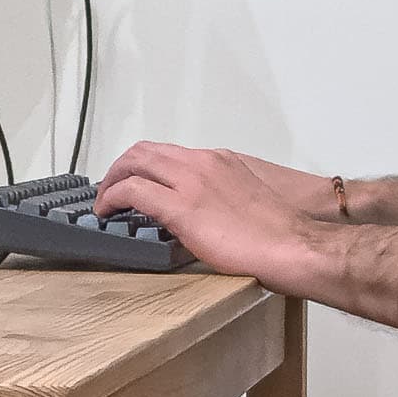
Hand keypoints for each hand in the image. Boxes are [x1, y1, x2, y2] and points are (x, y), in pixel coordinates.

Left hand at [94, 141, 328, 285]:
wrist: (293, 246)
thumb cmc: (278, 233)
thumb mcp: (244, 199)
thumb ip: (218, 196)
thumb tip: (199, 212)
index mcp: (218, 161)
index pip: (168, 152)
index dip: (144, 165)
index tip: (133, 180)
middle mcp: (202, 163)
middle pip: (145, 151)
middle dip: (120, 167)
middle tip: (109, 189)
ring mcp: (191, 182)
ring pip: (134, 163)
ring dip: (112, 180)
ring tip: (104, 202)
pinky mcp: (182, 207)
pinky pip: (133, 191)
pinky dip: (112, 197)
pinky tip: (107, 212)